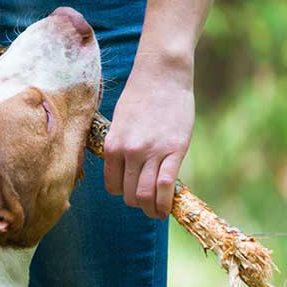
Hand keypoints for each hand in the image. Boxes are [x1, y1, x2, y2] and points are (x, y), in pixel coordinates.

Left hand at [103, 51, 194, 219]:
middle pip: (130, 194)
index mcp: (112, 145)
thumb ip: (120, 146)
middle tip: (147, 203)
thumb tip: (124, 170)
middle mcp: (128, 152)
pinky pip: (166, 186)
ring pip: (146, 195)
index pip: (112, 185)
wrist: (161, 75)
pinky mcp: (174, 150)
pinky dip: (165, 203)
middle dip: (138, 203)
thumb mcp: (119, 123)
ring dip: (151, 209)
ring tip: (157, 211)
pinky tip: (167, 209)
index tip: (131, 194)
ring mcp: (151, 152)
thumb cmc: (140, 96)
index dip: (122, 194)